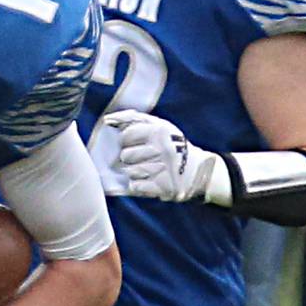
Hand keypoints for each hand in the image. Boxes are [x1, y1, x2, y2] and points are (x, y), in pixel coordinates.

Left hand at [106, 109, 221, 202]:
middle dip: (130, 158)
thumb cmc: (170, 145)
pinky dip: (139, 185)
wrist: (197, 170)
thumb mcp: (158, 125)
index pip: (126, 135)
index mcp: (160, 131)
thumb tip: (108, 120)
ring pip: (129, 172)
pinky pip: (135, 186)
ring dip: (135, 172)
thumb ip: (133, 119)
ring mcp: (162, 168)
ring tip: (149, 169)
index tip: (136, 142)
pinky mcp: (161, 187)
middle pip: (125, 155)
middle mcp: (161, 148)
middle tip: (144, 157)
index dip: (127, 140)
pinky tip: (150, 180)